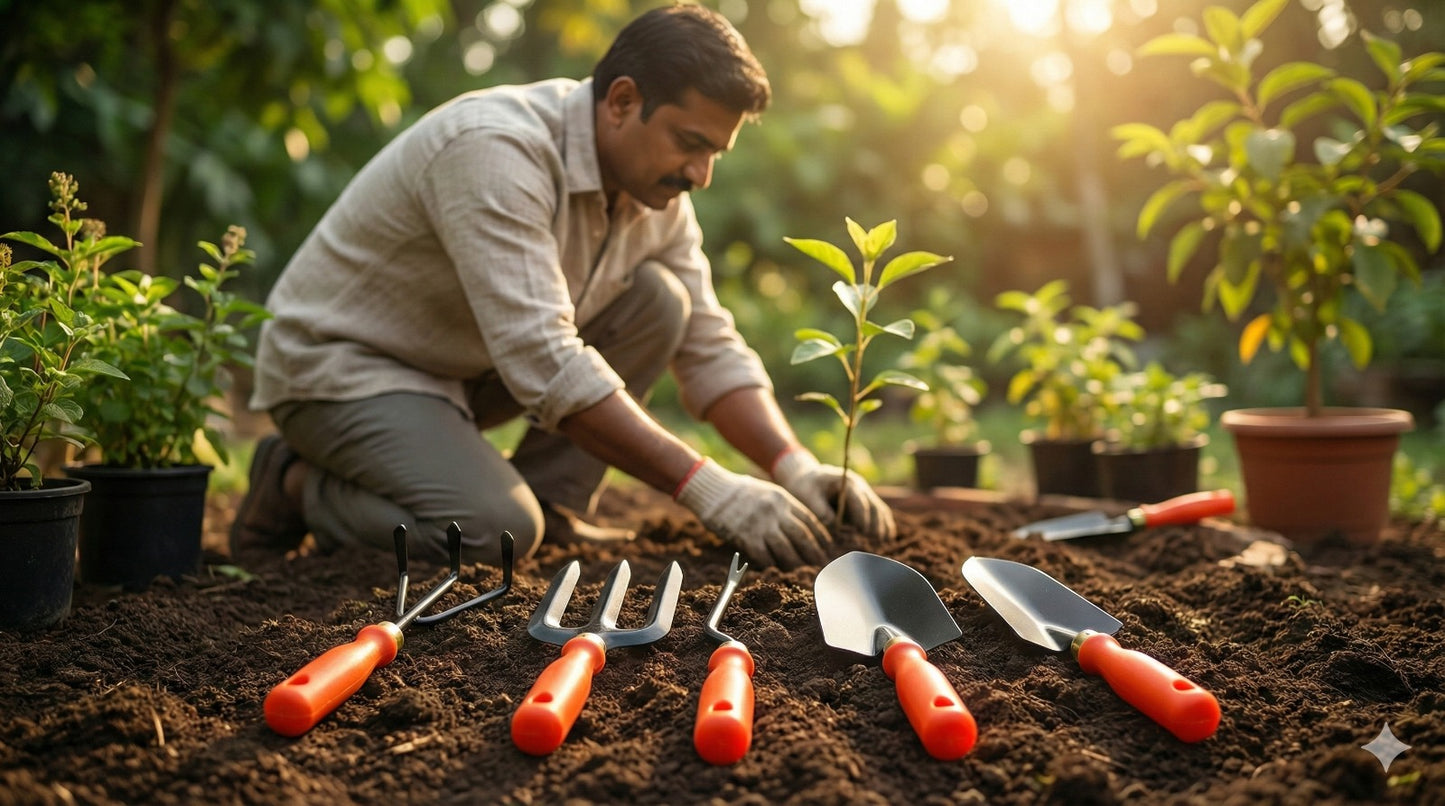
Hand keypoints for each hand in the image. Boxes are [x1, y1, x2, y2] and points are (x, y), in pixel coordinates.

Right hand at [674, 458, 830, 568]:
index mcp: (783, 498)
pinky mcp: (745, 536)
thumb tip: (800, 528)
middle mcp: (775, 511)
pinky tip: (776, 570)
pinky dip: (772, 565)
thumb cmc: (740, 492)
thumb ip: (784, 507)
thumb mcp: (767, 492)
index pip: (810, 520)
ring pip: (786, 549)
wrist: (713, 490)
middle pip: (802, 536)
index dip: (821, 536)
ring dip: (795, 563)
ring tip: (802, 572)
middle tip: (820, 565)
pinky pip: (764, 556)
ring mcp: (760, 524)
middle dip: (813, 553)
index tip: (827, 548)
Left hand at [771, 446, 896, 540]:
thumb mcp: (809, 496)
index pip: (859, 500)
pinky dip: (884, 525)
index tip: (863, 533)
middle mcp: (860, 487)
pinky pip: (878, 514)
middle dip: (876, 524)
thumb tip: (836, 527)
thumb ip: (821, 510)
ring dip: (883, 526)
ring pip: (880, 510)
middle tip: (877, 542)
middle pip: (874, 506)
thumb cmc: (806, 487)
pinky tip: (887, 539)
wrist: (807, 479)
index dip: (862, 517)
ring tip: (884, 543)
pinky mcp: (864, 504)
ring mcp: (864, 495)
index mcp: (847, 482)